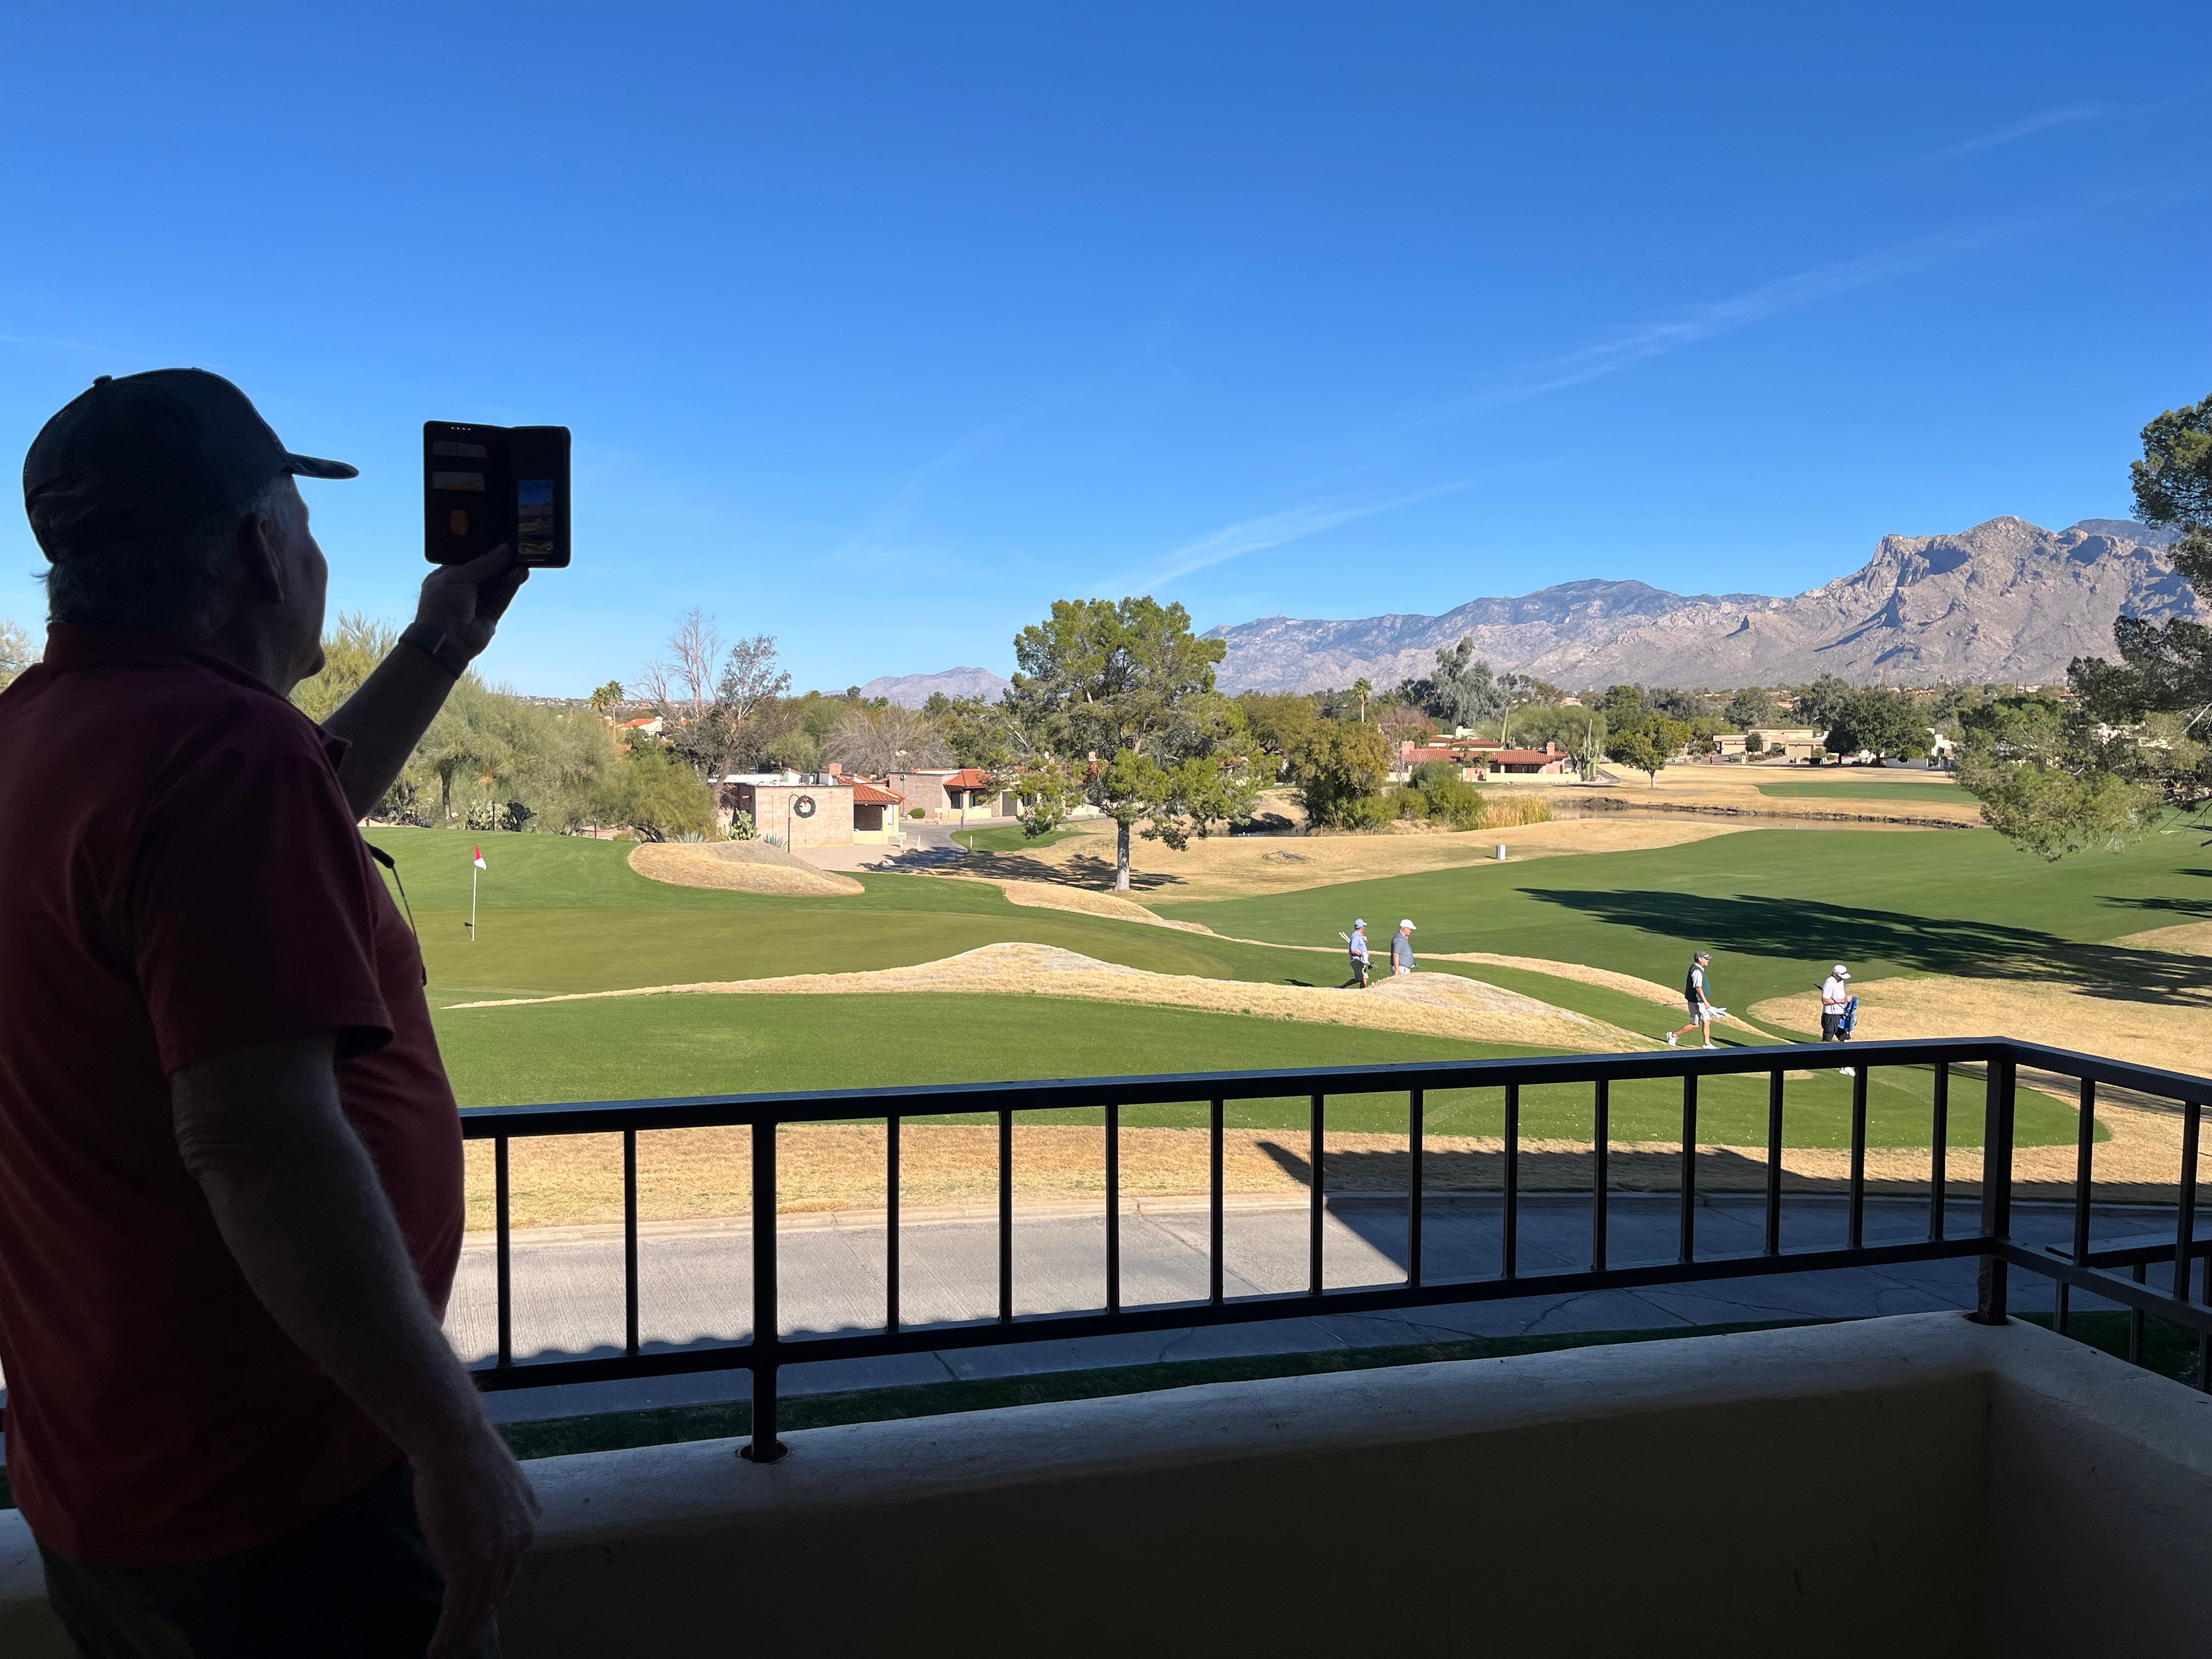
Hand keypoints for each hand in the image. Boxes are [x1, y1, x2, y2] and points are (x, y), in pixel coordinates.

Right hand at [413, 1423, 541, 1656]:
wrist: (453, 1441)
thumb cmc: (462, 1455)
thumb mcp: (488, 1489)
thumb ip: (487, 1516)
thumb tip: (472, 1533)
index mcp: (528, 1520)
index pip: (510, 1567)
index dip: (491, 1593)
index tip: (478, 1611)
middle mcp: (521, 1540)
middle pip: (498, 1593)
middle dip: (478, 1622)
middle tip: (463, 1645)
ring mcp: (498, 1553)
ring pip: (479, 1607)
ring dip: (461, 1636)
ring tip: (447, 1656)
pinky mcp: (470, 1562)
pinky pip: (459, 1609)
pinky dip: (448, 1634)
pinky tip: (438, 1650)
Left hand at [415, 544, 528, 662]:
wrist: (446, 640)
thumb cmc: (441, 606)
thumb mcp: (457, 576)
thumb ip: (483, 563)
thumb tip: (503, 550)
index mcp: (448, 576)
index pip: (469, 559)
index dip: (483, 550)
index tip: (499, 541)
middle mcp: (463, 589)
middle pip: (486, 571)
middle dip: (500, 561)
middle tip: (515, 549)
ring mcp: (477, 603)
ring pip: (497, 584)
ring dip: (509, 572)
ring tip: (523, 560)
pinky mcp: (491, 615)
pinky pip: (503, 597)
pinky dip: (511, 586)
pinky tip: (520, 574)